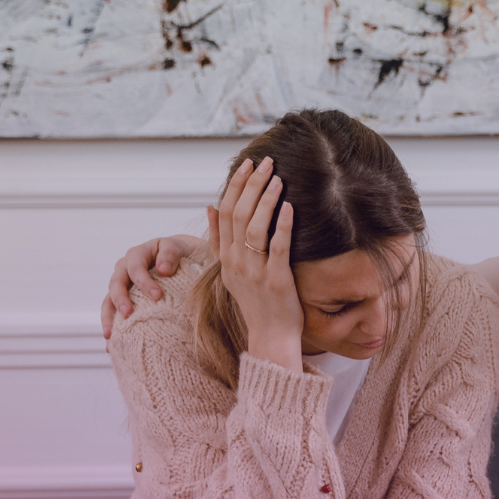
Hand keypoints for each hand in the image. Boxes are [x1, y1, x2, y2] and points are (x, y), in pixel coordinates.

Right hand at [101, 233, 201, 336]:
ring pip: (108, 300)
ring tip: (110, 335)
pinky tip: (111, 346)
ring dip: (108, 317)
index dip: (144, 281)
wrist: (175, 260)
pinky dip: (111, 328)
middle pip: (116, 283)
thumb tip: (163, 270)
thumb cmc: (176, 253)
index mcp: (136, 255)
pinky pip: (112, 313)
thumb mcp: (176, 247)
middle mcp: (124, 269)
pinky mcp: (122, 299)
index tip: (158, 296)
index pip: (135, 268)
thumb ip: (170, 254)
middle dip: (120, 299)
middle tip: (128, 314)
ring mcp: (121, 285)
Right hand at [213, 157, 304, 372]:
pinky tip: (289, 207)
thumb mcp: (229, 270)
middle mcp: (236, 262)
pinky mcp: (276, 280)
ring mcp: (255, 271)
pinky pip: (277, 248)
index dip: (236, 186)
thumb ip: (218, 238)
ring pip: (255, 228)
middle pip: (239, 215)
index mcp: (225, 256)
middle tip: (267, 163)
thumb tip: (209, 205)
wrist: (269, 335)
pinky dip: (282, 225)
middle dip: (252, 185)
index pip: (225, 212)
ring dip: (266, 200)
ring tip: (278, 179)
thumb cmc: (255, 301)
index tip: (248, 165)